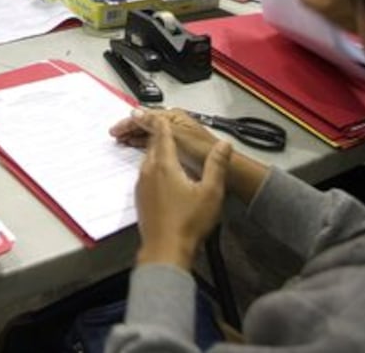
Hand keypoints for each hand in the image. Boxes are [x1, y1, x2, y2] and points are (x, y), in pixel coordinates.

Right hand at [111, 107, 220, 174]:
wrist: (224, 171)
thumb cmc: (202, 153)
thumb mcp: (176, 136)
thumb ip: (156, 124)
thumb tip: (136, 112)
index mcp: (174, 117)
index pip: (146, 115)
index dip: (129, 122)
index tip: (115, 130)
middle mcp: (174, 124)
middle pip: (146, 122)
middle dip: (129, 127)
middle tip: (114, 135)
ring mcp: (175, 136)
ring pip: (149, 132)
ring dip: (134, 135)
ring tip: (121, 140)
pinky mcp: (176, 149)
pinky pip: (154, 142)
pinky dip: (142, 143)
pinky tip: (136, 148)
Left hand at [135, 114, 232, 267]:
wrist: (166, 250)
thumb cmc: (188, 223)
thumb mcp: (211, 192)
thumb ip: (216, 165)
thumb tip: (224, 144)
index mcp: (164, 166)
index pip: (162, 136)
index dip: (162, 123)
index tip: (161, 114)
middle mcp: (149, 172)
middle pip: (152, 146)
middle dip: (157, 134)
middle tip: (160, 126)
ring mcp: (142, 186)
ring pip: (146, 160)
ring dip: (153, 150)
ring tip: (161, 146)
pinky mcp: (141, 198)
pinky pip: (144, 173)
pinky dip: (151, 166)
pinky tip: (160, 174)